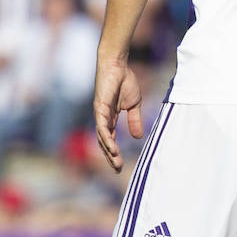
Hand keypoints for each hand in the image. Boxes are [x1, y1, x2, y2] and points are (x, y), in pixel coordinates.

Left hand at [93, 56, 144, 171]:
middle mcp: (103, 118)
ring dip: (108, 150)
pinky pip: (102, 126)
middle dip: (110, 157)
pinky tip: (112, 147)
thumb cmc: (124, 82)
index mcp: (110, 118)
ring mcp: (100, 114)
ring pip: (102, 137)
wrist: (117, 66)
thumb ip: (134, 120)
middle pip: (104, 142)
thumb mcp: (134, 105)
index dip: (114, 153)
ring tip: (116, 162)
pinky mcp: (99, 108)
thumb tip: (138, 137)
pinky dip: (106, 138)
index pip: (110, 139)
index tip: (120, 166)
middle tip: (118, 169)